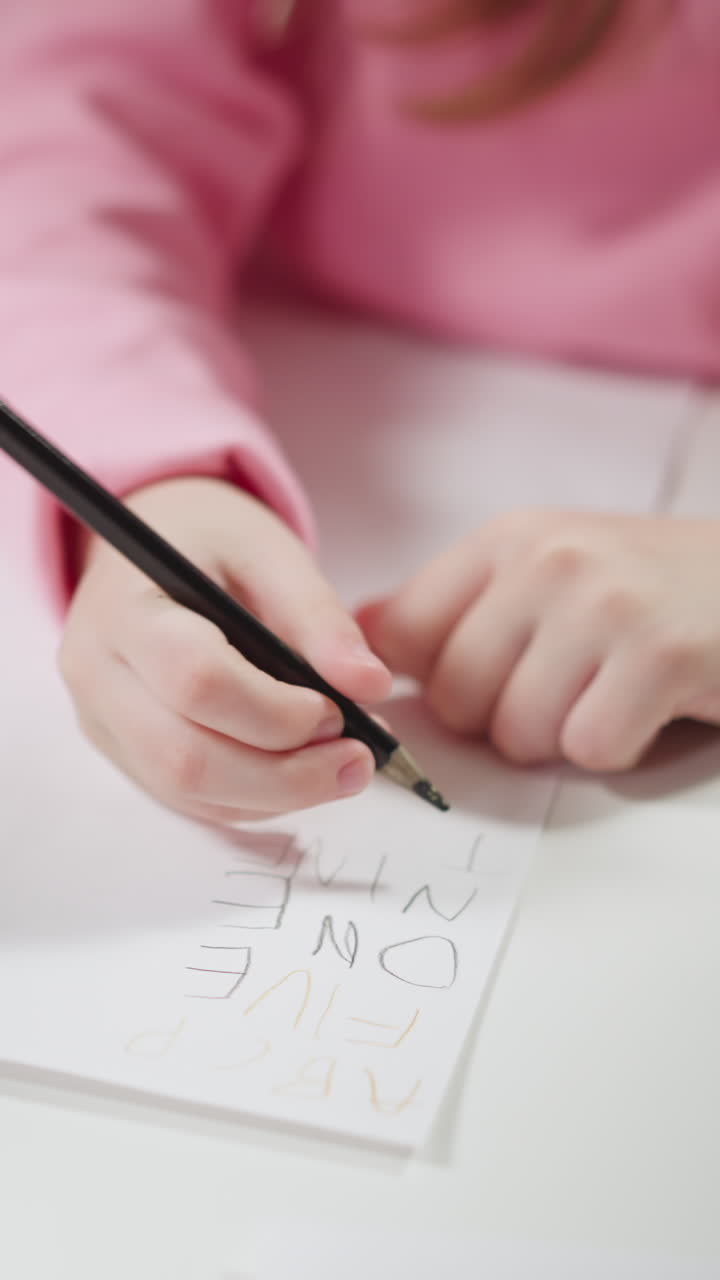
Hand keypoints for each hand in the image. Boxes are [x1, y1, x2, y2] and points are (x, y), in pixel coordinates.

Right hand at [59, 477, 390, 821]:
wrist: (152, 550)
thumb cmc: (210, 544)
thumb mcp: (271, 552)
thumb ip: (319, 616)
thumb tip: (371, 685)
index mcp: (125, 608)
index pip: (197, 681)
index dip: (276, 711)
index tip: (338, 711)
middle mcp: (98, 674)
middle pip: (186, 757)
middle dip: (286, 775)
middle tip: (358, 760)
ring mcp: (103, 723)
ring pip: (188, 792)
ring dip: (278, 795)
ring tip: (341, 766)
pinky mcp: (124, 755)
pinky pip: (191, 801)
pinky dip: (257, 799)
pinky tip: (300, 771)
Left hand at [357, 509, 719, 771]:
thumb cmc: (650, 589)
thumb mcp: (549, 566)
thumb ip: (457, 602)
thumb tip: (362, 631)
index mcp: (507, 540)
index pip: (397, 635)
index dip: (424, 684)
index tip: (472, 689)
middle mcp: (546, 561)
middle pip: (454, 700)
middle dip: (502, 722)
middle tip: (564, 690)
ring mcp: (603, 604)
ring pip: (518, 734)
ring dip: (562, 739)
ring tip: (607, 693)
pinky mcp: (660, 655)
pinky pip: (590, 748)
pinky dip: (619, 748)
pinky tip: (647, 706)